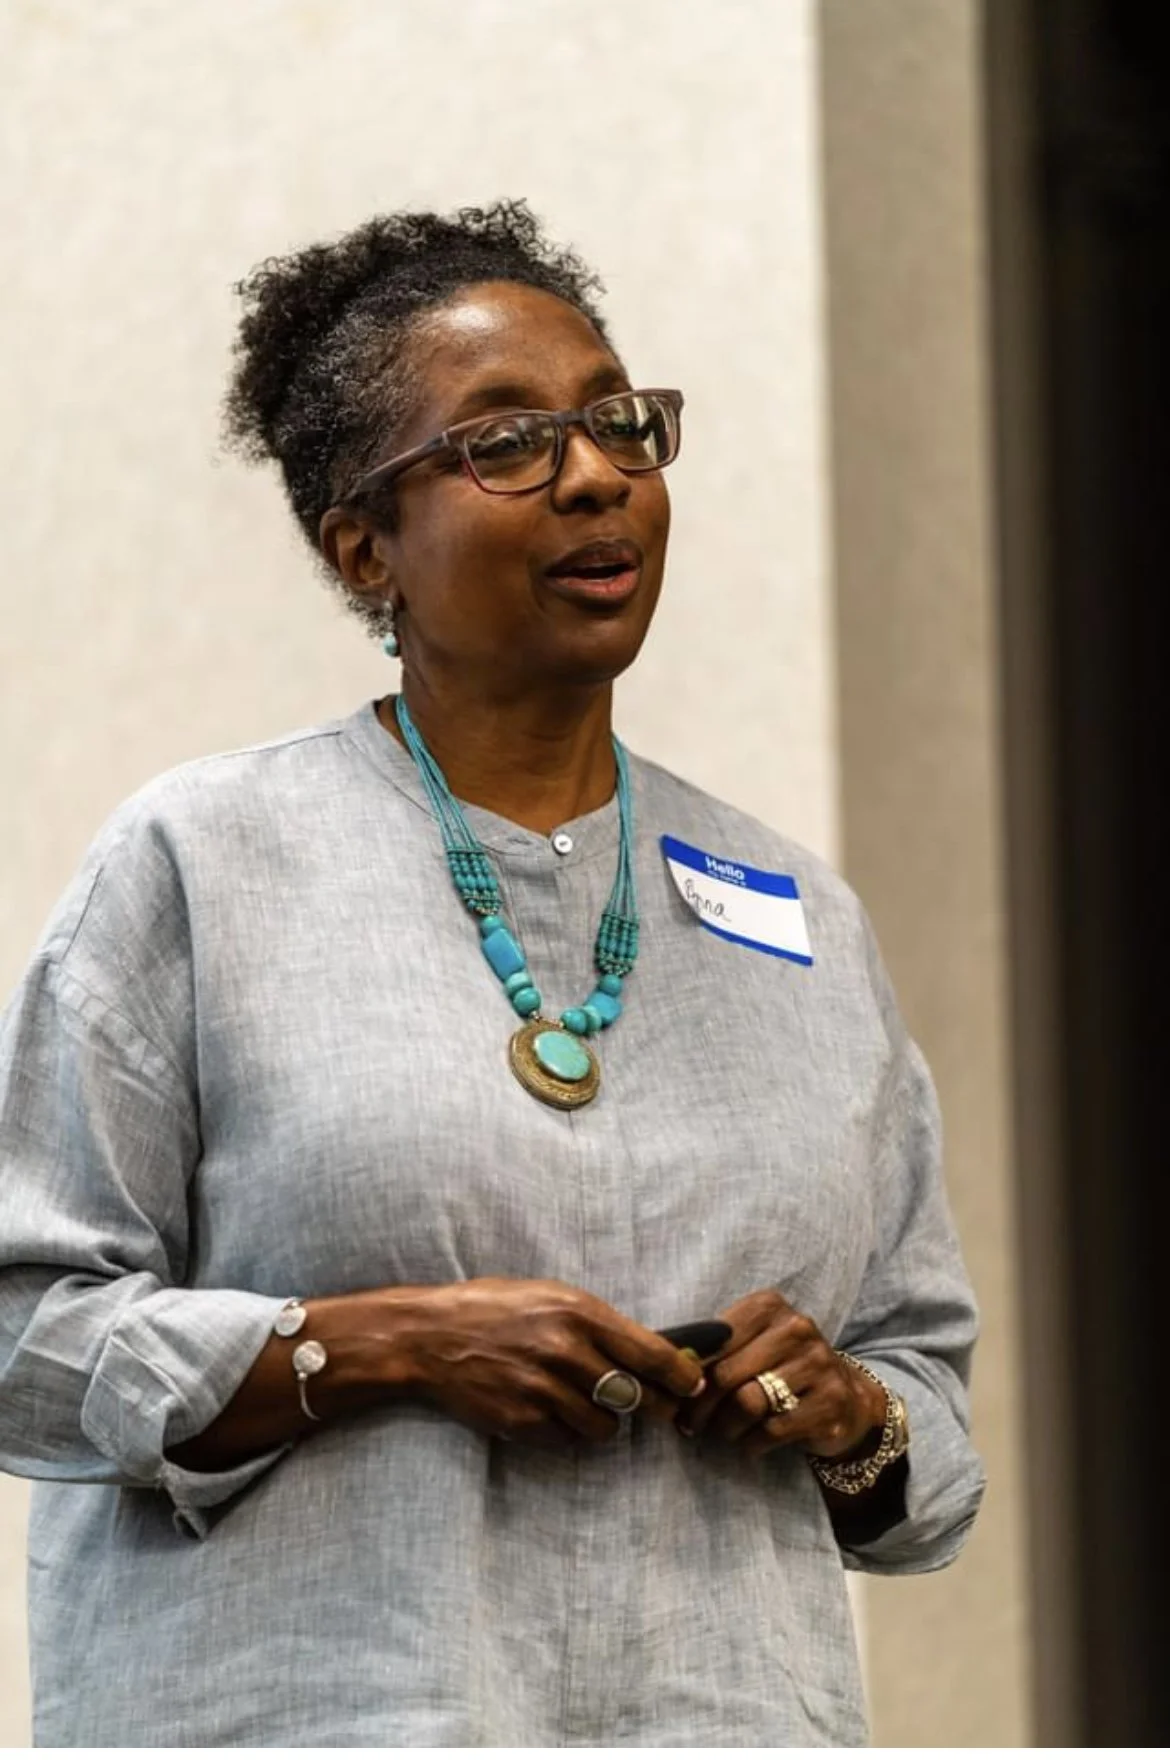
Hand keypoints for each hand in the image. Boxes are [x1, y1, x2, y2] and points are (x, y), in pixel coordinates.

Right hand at [396, 1278, 706, 1450]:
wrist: (431, 1337)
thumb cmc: (497, 1308)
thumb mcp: (552, 1298)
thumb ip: (599, 1325)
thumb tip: (652, 1353)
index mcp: (578, 1313)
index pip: (652, 1354)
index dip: (683, 1375)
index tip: (696, 1384)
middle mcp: (565, 1352)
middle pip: (638, 1396)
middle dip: (656, 1406)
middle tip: (661, 1409)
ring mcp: (543, 1390)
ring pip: (605, 1426)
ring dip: (604, 1420)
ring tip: (584, 1401)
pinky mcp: (522, 1421)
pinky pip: (568, 1439)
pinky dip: (567, 1430)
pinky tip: (548, 1408)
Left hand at [676, 1289, 885, 1464]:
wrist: (846, 1398)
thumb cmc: (781, 1369)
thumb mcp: (750, 1346)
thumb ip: (714, 1350)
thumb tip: (667, 1367)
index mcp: (770, 1305)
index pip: (714, 1340)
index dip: (690, 1373)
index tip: (678, 1394)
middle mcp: (797, 1328)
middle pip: (727, 1374)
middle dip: (701, 1406)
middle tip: (690, 1425)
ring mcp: (819, 1364)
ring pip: (748, 1403)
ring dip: (726, 1427)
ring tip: (724, 1432)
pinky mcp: (831, 1403)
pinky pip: (773, 1430)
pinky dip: (752, 1443)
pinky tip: (751, 1443)